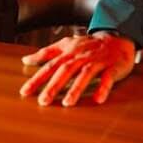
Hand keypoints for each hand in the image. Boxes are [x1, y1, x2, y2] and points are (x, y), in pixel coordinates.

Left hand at [19, 31, 135, 106]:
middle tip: (43, 101)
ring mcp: (98, 61)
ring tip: (68, 103)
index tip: (25, 92)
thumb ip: (46, 53)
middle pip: (66, 71)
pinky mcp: (113, 67)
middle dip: (54, 86)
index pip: (50, 66)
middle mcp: (81, 57)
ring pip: (86, 74)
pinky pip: (109, 77)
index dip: (37, 78)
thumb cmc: (89, 45)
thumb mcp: (66, 45)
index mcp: (69, 53)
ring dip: (76, 88)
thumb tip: (25, 60)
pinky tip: (98, 99)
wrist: (117, 39)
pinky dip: (104, 88)